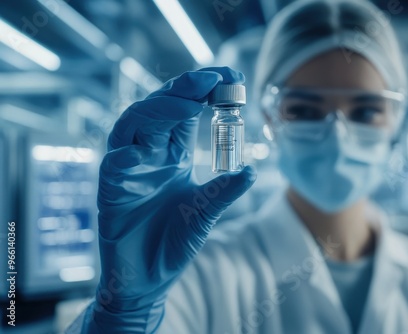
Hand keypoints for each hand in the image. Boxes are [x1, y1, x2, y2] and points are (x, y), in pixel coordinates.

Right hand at [86, 67, 255, 332]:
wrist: (148, 280)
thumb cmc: (173, 244)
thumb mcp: (206, 213)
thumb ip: (225, 190)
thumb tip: (252, 169)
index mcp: (171, 155)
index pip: (184, 112)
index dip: (202, 90)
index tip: (230, 76)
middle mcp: (148, 155)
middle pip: (159, 109)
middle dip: (183, 90)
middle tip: (212, 78)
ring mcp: (128, 171)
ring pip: (133, 126)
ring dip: (159, 110)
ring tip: (189, 103)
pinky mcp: (110, 191)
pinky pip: (113, 164)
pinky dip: (127, 152)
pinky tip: (146, 146)